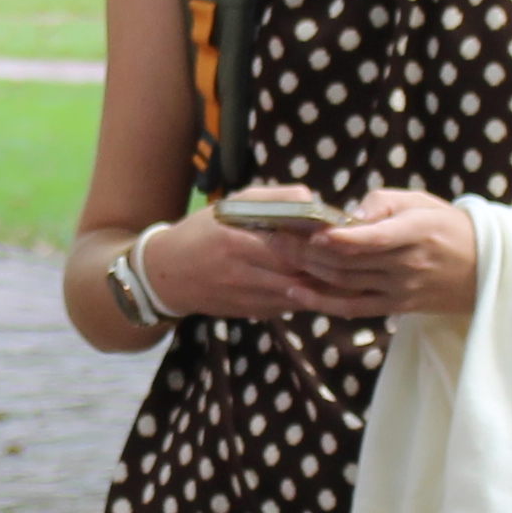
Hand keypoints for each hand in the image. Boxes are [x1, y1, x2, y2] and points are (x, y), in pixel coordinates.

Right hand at [138, 194, 333, 321]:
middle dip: (324, 268)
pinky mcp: (249, 313)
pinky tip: (315, 285)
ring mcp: (245, 298)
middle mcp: (241, 274)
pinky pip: (286, 307)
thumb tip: (313, 201)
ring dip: (319, 286)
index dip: (317, 245)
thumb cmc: (201, 232)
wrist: (165, 275)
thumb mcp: (231, 204)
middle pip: (297, 276)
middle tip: (346, 256)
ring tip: (339, 271)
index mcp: (236, 242)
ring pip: (296, 296)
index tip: (337, 237)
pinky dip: (303, 297)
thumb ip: (273, 199)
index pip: (288, 248)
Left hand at [294, 188, 479, 318]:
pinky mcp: (395, 307)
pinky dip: (322, 302)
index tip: (309, 230)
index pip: (373, 238)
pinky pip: (353, 307)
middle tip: (274, 236)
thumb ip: (382, 203)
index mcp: (416, 232)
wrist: (483, 269)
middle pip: (349, 261)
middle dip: (307, 249)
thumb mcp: (421, 202)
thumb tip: (349, 215)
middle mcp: (407, 264)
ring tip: (279, 255)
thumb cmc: (446, 226)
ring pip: (345, 283)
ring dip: (308, 271)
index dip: (339, 238)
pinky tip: (296, 291)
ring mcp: (400, 289)